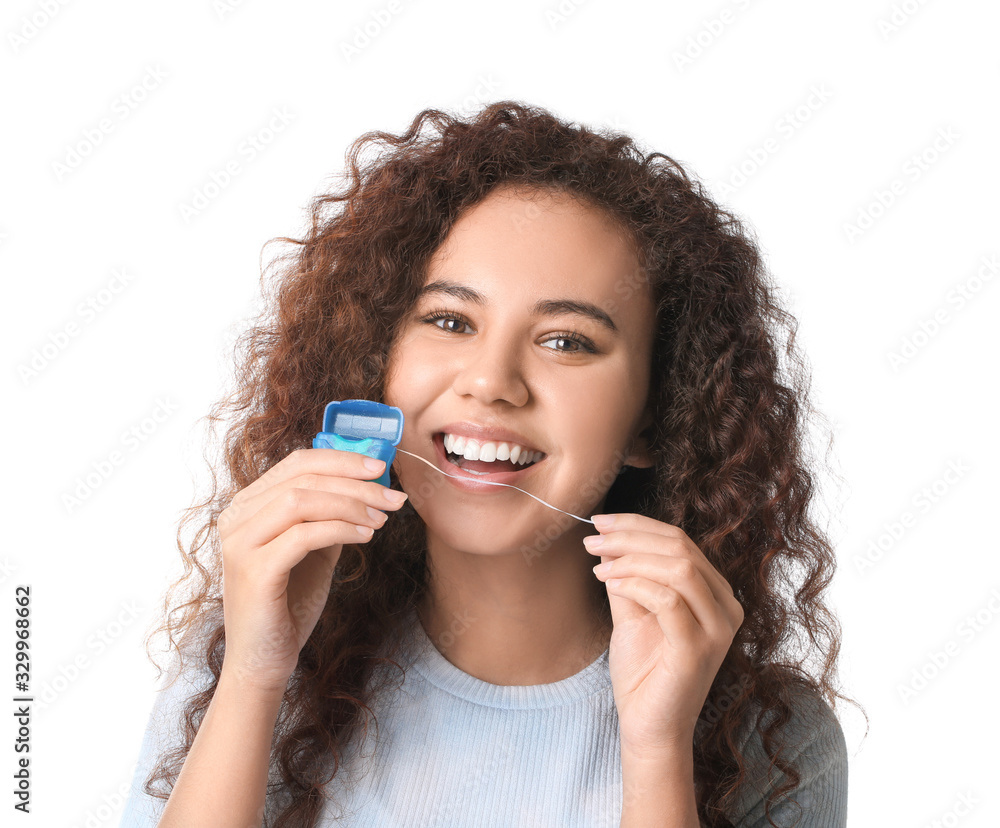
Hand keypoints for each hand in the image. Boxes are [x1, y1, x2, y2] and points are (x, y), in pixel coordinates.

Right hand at [217, 448, 407, 692]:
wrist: (263, 661)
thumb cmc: (288, 605)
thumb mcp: (314, 550)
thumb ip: (329, 516)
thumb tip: (368, 485)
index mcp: (247, 506)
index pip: (296, 463)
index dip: (342, 459)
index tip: (381, 466)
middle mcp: (236, 517)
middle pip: (302, 476)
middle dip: (355, 482)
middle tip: (393, 495)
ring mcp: (240, 543)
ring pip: (302, 500)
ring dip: (351, 504)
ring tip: (382, 518)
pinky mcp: (253, 569)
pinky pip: (304, 534)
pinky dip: (341, 529)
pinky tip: (367, 536)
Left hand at [584, 513, 743, 758]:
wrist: (647, 725)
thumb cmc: (643, 671)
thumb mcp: (632, 611)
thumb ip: (628, 575)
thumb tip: (608, 537)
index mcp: (715, 594)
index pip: (681, 541)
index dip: (638, 525)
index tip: (600, 522)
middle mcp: (726, 608)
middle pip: (680, 548)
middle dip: (630, 536)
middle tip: (593, 538)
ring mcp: (717, 629)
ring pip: (678, 568)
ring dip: (630, 557)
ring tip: (597, 561)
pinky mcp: (698, 649)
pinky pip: (667, 600)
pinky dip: (633, 584)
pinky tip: (607, 582)